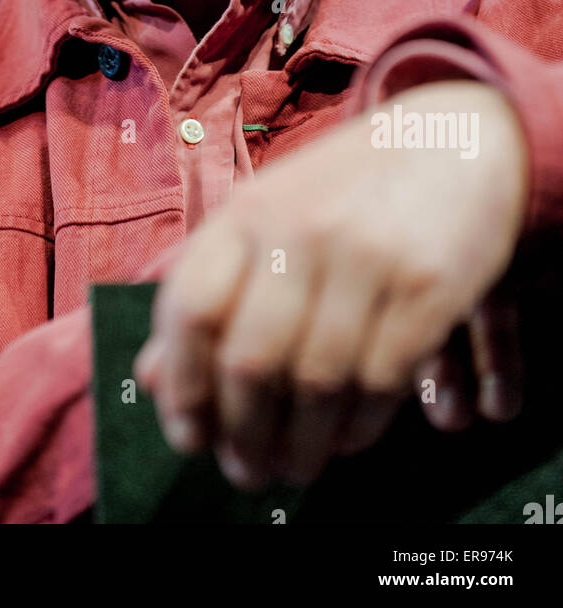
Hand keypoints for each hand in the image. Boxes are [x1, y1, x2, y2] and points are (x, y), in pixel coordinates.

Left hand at [133, 80, 528, 488]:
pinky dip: (359, 427)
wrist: (456, 137)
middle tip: (247, 470)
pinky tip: (348, 438)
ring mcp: (364, 256)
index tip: (189, 435)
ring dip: (301, 445)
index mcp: (248, 211)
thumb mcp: (268, 217)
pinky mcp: (427, 284)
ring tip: (295, 465)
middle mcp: (299, 231)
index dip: (181, 385)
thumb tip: (150, 377)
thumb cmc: (347, 188)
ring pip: (316, 383)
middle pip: (248, 361)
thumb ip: (208, 289)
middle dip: (242, 435)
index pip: (188, 307)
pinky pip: (381, 381)